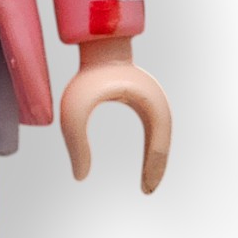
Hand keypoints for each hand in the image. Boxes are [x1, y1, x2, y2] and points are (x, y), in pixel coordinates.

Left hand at [59, 38, 171, 193]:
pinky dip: (152, 150)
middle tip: (147, 191)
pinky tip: (145, 166)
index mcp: (147, 105)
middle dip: (157, 168)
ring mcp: (152, 102)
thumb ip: (75, 143)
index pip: (158, 146)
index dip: (153, 169)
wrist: (98, 47)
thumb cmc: (87, 77)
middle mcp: (156, 103)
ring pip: (160, 139)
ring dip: (156, 160)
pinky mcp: (144, 102)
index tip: (145, 190)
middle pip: (163, 144)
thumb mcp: (75, 112)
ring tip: (147, 184)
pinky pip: (154, 131)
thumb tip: (79, 177)